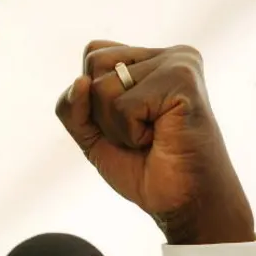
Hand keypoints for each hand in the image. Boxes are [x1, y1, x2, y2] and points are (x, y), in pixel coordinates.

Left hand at [56, 40, 253, 244]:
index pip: (93, 53)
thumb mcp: (90, 130)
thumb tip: (81, 81)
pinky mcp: (183, 80)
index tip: (127, 118)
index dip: (93, 95)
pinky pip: (123, 106)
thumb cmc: (140, 164)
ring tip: (150, 136)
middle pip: (93, 64)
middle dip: (101, 110)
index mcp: (148, 57)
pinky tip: (160, 139)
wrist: (181, 203)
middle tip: (139, 130)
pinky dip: (131, 133)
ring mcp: (177, 63)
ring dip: (116, 126)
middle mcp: (167, 54)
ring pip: (103, 86)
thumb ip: (71, 104)